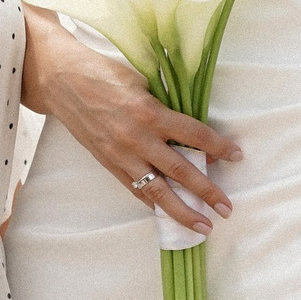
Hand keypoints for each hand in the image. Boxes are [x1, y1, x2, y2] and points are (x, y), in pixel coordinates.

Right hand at [31, 27, 239, 233]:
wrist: (63, 81)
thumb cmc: (105, 73)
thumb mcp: (142, 82)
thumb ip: (165, 106)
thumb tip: (191, 130)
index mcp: (150, 112)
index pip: (194, 134)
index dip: (219, 147)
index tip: (237, 156)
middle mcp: (137, 138)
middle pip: (180, 171)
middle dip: (207, 191)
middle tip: (227, 208)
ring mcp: (121, 155)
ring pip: (158, 191)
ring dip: (182, 211)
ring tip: (203, 226)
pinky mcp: (108, 164)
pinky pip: (136, 190)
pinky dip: (154, 204)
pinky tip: (169, 216)